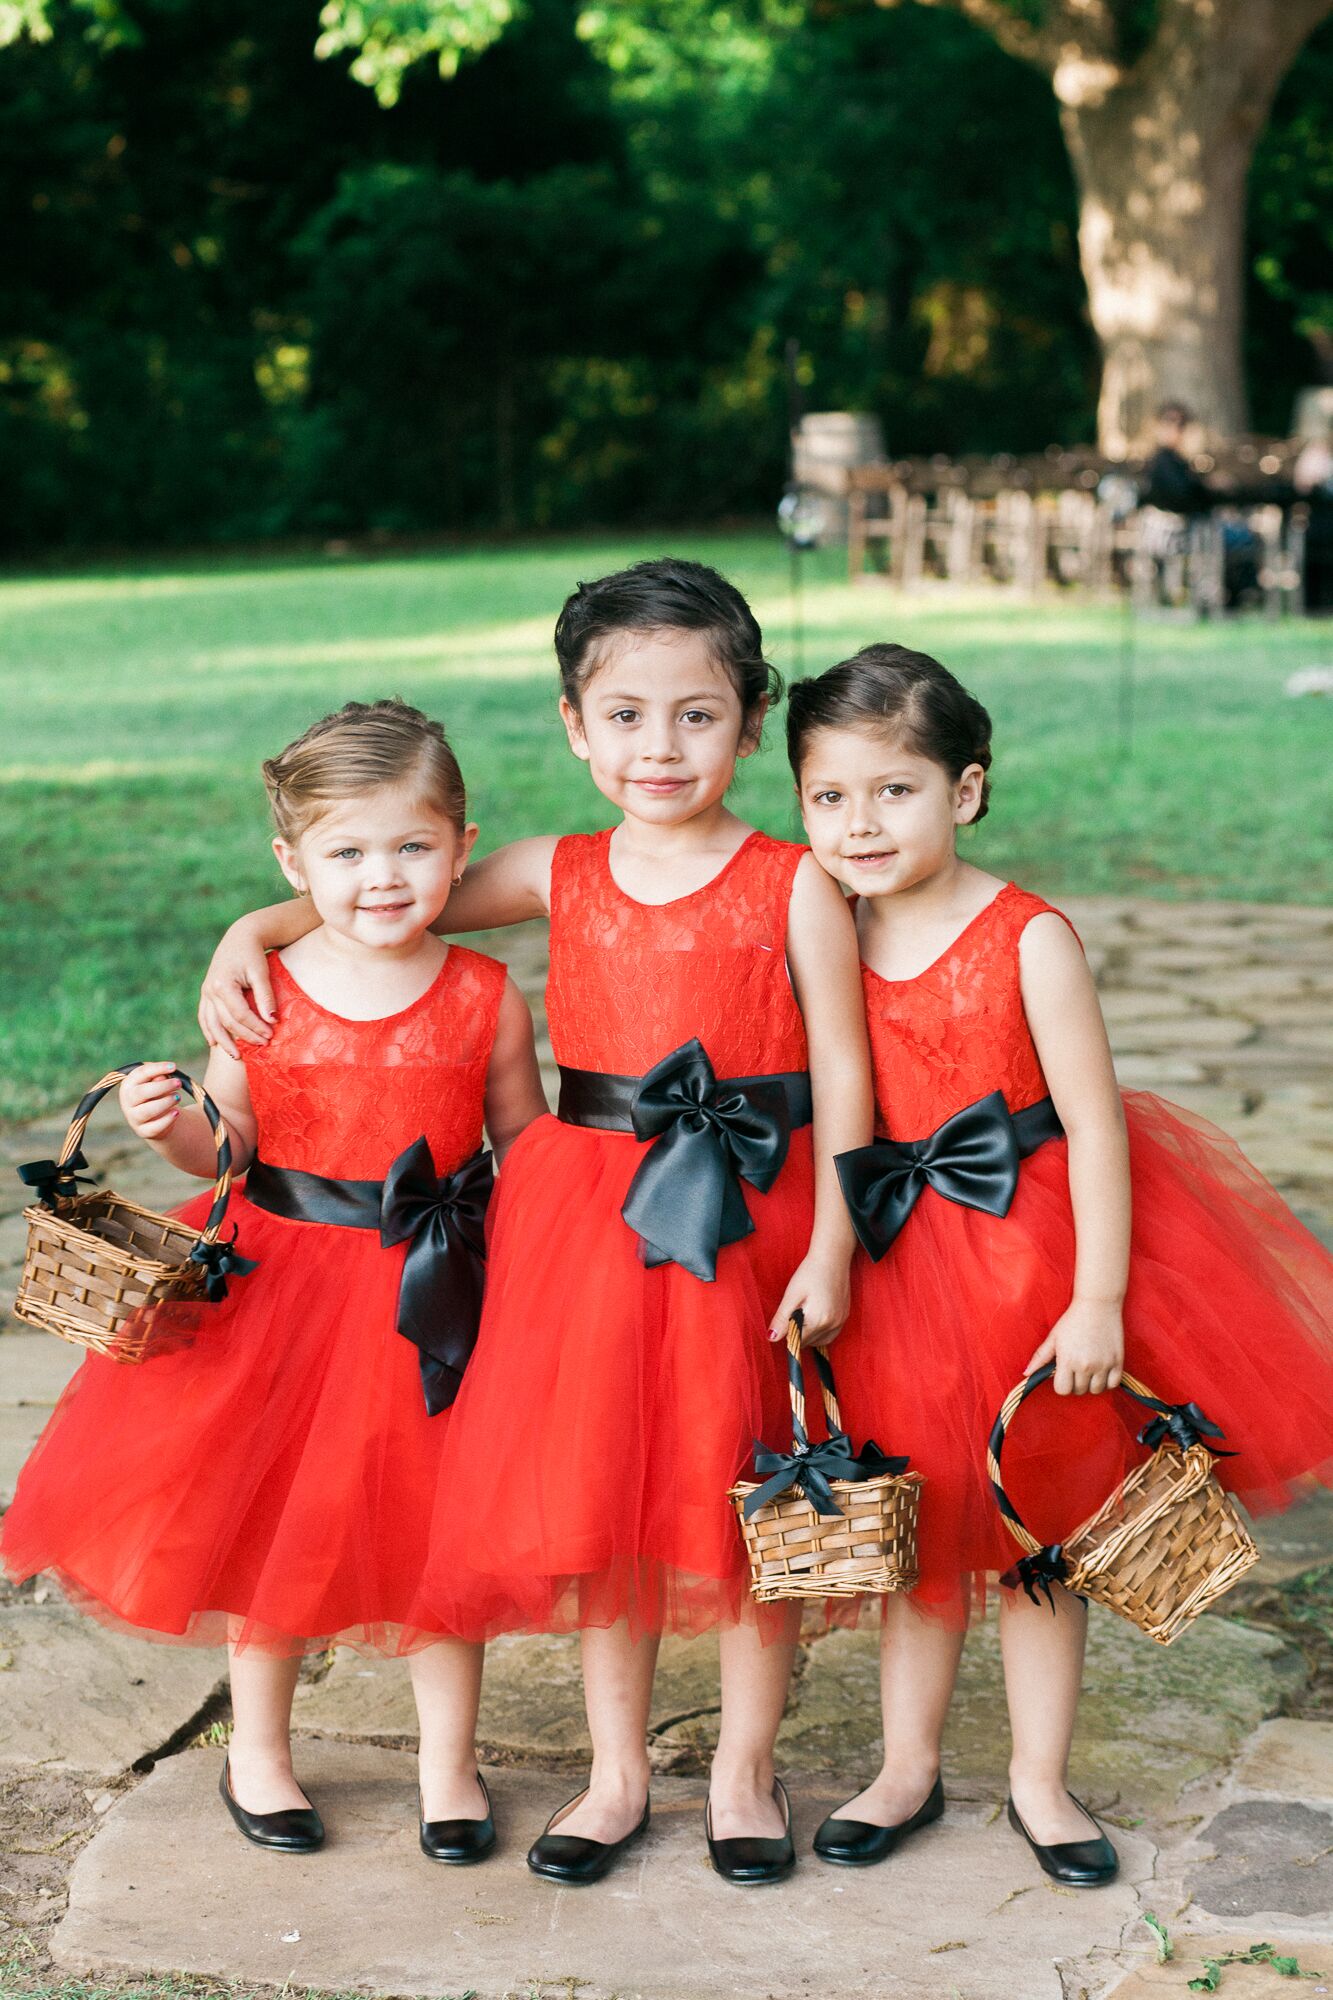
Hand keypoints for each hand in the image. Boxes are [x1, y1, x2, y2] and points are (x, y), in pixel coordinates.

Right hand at [119, 1061, 183, 1142]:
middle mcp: (128, 1101)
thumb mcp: (158, 1083)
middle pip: (141, 1093)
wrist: (158, 1117)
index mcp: (129, 1084)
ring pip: (146, 1111)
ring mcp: (134, 1118)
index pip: (140, 1073)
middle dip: (162, 1087)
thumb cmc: (157, 1094)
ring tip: (178, 1097)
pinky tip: (176, 1113)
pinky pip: (154, 1127)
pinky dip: (166, 1120)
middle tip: (178, 1082)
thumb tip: (162, 1077)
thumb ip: (159, 1078)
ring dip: (165, 1103)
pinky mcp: (143, 1131)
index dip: (157, 1068)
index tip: (173, 1066)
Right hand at [198, 919, 276, 1058]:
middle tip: (262, 1046)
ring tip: (237, 1056)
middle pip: (227, 1021)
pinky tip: (214, 1044)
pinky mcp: (206, 992)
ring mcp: (206, 992)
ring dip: (224, 1041)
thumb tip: (272, 1020)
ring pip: (212, 1023)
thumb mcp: (261, 972)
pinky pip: (204, 1016)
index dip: (256, 1027)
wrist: (240, 937)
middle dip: (245, 1036)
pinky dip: (209, 1030)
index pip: (240, 1014)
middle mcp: (210, 990)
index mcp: (223, 984)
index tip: (271, 1036)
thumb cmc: (253, 953)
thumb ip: (265, 996)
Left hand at [769, 1255, 850, 1349]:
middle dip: (798, 1335)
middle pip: (809, 1342)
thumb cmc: (810, 1273)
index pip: (798, 1342)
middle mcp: (832, 1324)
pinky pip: (832, 1333)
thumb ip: (782, 1319)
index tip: (784, 1323)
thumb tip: (772, 1338)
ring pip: (821, 1341)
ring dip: (810, 1336)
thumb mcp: (792, 1295)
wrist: (832, 1258)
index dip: (788, 1335)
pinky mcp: (845, 1316)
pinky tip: (814, 1319)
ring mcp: (841, 1321)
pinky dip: (821, 1332)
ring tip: (802, 1317)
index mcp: (818, 1320)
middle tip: (793, 1314)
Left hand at [1024, 1299, 1123, 1395]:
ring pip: (1096, 1390)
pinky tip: (1102, 1371)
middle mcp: (1086, 1366)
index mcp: (1067, 1361)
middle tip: (1076, 1369)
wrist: (1097, 1305)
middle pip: (1079, 1391)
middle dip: (1076, 1383)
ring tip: (1089, 1370)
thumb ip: (1040, 1358)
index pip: (1062, 1390)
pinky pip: (1113, 1384)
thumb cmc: (1073, 1320)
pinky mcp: (1118, 1362)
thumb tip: (1026, 1373)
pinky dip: (1108, 1382)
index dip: (1061, 1384)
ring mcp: (1103, 1365)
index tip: (1064, 1374)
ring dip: (1091, 1383)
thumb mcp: (1053, 1337)